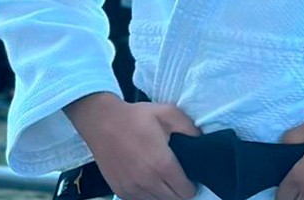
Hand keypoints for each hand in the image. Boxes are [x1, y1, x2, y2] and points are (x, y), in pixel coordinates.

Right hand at [64, 92, 200, 199]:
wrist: (102, 122)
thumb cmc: (137, 117)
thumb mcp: (168, 112)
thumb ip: (190, 129)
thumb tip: (202, 141)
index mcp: (162, 165)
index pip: (186, 192)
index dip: (192, 186)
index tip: (191, 176)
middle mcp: (147, 182)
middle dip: (180, 191)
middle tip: (179, 177)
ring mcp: (132, 189)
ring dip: (164, 194)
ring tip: (163, 178)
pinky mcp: (119, 191)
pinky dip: (148, 195)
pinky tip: (149, 181)